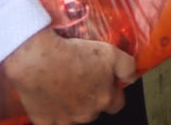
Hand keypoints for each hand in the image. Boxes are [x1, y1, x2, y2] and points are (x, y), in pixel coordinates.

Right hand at [2, 30, 136, 124]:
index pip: (116, 104)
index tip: (105, 82)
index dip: (112, 92)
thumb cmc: (74, 54)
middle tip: (82, 78)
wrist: (37, 60)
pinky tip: (49, 98)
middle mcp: (86, 114)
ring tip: (64, 84)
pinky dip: (51, 113)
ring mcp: (64, 120)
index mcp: (104, 99)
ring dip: (72, 105)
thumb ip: (128, 67)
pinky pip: (51, 121)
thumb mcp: (111, 53)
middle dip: (91, 98)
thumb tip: (132, 78)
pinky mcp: (43, 121)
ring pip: (73, 116)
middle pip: (94, 110)